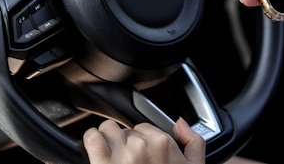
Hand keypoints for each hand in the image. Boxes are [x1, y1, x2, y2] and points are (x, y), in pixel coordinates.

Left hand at [83, 118, 204, 163]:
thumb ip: (194, 143)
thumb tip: (180, 123)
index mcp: (164, 144)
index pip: (144, 128)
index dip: (139, 141)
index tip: (138, 155)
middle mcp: (143, 145)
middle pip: (125, 129)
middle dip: (123, 143)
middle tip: (125, 162)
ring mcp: (122, 153)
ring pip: (107, 129)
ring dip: (105, 140)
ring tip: (108, 156)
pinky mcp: (102, 163)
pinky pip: (92, 138)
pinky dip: (90, 141)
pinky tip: (94, 151)